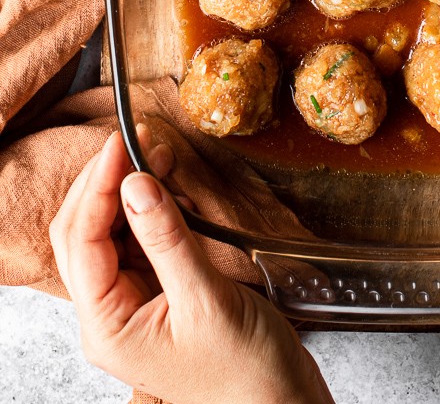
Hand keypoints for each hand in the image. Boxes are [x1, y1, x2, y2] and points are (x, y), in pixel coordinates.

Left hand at [49, 127, 333, 403]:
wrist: (279, 401)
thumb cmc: (246, 371)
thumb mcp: (206, 299)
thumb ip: (167, 238)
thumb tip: (136, 182)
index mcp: (107, 326)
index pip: (83, 240)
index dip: (99, 186)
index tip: (121, 143)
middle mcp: (109, 314)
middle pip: (85, 232)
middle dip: (107, 181)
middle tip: (138, 139)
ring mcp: (131, 302)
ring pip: (110, 231)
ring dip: (128, 188)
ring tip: (155, 152)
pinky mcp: (156, 292)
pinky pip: (138, 239)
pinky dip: (149, 206)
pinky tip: (168, 186)